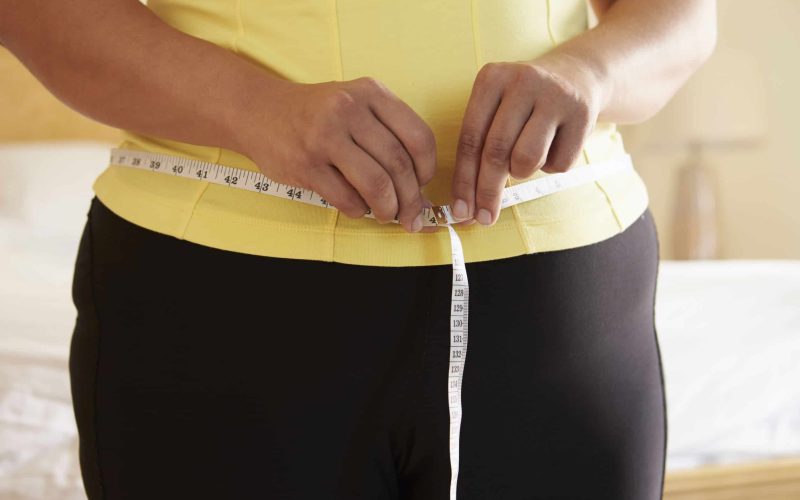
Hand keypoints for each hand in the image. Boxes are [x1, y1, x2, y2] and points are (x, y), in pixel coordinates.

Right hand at [239, 77, 437, 232]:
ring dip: (389, 208)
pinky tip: (358, 207)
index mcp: (371, 93)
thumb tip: (420, 189)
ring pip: (376, 184)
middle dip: (412, 199)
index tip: (423, 184)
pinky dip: (359, 210)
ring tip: (388, 215)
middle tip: (412, 215)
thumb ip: (388, 136)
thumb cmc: (317, 114)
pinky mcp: (305, 165)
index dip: (427, 169)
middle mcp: (349, 110)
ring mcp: (325, 137)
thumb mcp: (356, 104)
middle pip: (398, 165)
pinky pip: (346, 199)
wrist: (259, 110)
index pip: (418, 137)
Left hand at [451, 56, 604, 225]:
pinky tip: (553, 146)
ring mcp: (555, 96)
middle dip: (487, 191)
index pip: (470, 139)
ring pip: (527, 159)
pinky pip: (559, 164)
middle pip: (496, 152)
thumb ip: (478, 148)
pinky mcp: (582, 114)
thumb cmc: (523, 105)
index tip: (461, 210)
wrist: (576, 77)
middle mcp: (522, 81)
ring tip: (526, 158)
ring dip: (522, 172)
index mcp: (491, 78)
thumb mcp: (495, 110)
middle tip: (484, 218)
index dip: (464, 180)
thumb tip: (466, 205)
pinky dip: (551, 166)